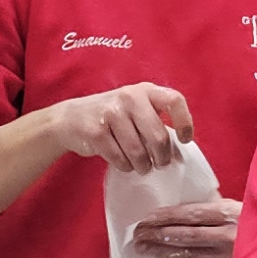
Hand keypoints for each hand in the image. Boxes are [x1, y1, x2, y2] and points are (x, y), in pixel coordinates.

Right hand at [54, 80, 196, 176]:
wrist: (71, 118)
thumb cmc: (113, 117)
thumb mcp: (136, 110)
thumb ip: (156, 123)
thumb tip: (177, 154)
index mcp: (145, 90)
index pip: (175, 101)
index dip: (185, 123)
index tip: (184, 140)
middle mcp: (130, 97)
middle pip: (158, 136)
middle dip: (162, 157)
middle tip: (160, 163)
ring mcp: (111, 113)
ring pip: (139, 153)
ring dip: (143, 166)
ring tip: (141, 165)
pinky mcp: (96, 131)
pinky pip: (121, 159)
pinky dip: (125, 166)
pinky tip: (123, 162)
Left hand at [124, 197, 240, 257]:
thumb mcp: (243, 209)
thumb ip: (217, 209)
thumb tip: (186, 212)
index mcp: (230, 215)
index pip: (189, 214)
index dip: (165, 216)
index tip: (147, 217)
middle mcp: (226, 237)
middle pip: (184, 235)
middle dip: (157, 234)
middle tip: (137, 234)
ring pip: (187, 257)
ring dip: (162, 254)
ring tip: (142, 250)